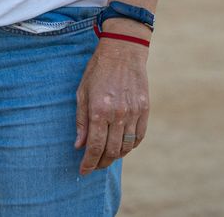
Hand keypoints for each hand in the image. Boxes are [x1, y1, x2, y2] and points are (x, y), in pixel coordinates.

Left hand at [75, 23, 150, 174]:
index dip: (88, 163)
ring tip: (107, 157)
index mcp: (98, 110)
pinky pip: (139, 137)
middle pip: (111, 151)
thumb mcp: (82, 92)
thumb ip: (81, 121)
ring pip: (126, 147)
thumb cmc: (98, 70)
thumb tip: (79, 145)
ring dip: (116, 157)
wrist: (123, 51)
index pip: (94, 147)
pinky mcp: (144, 109)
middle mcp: (117, 115)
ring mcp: (133, 113)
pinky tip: (122, 146)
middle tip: (94, 166)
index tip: (83, 172)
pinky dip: (131, 146)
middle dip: (101, 163)